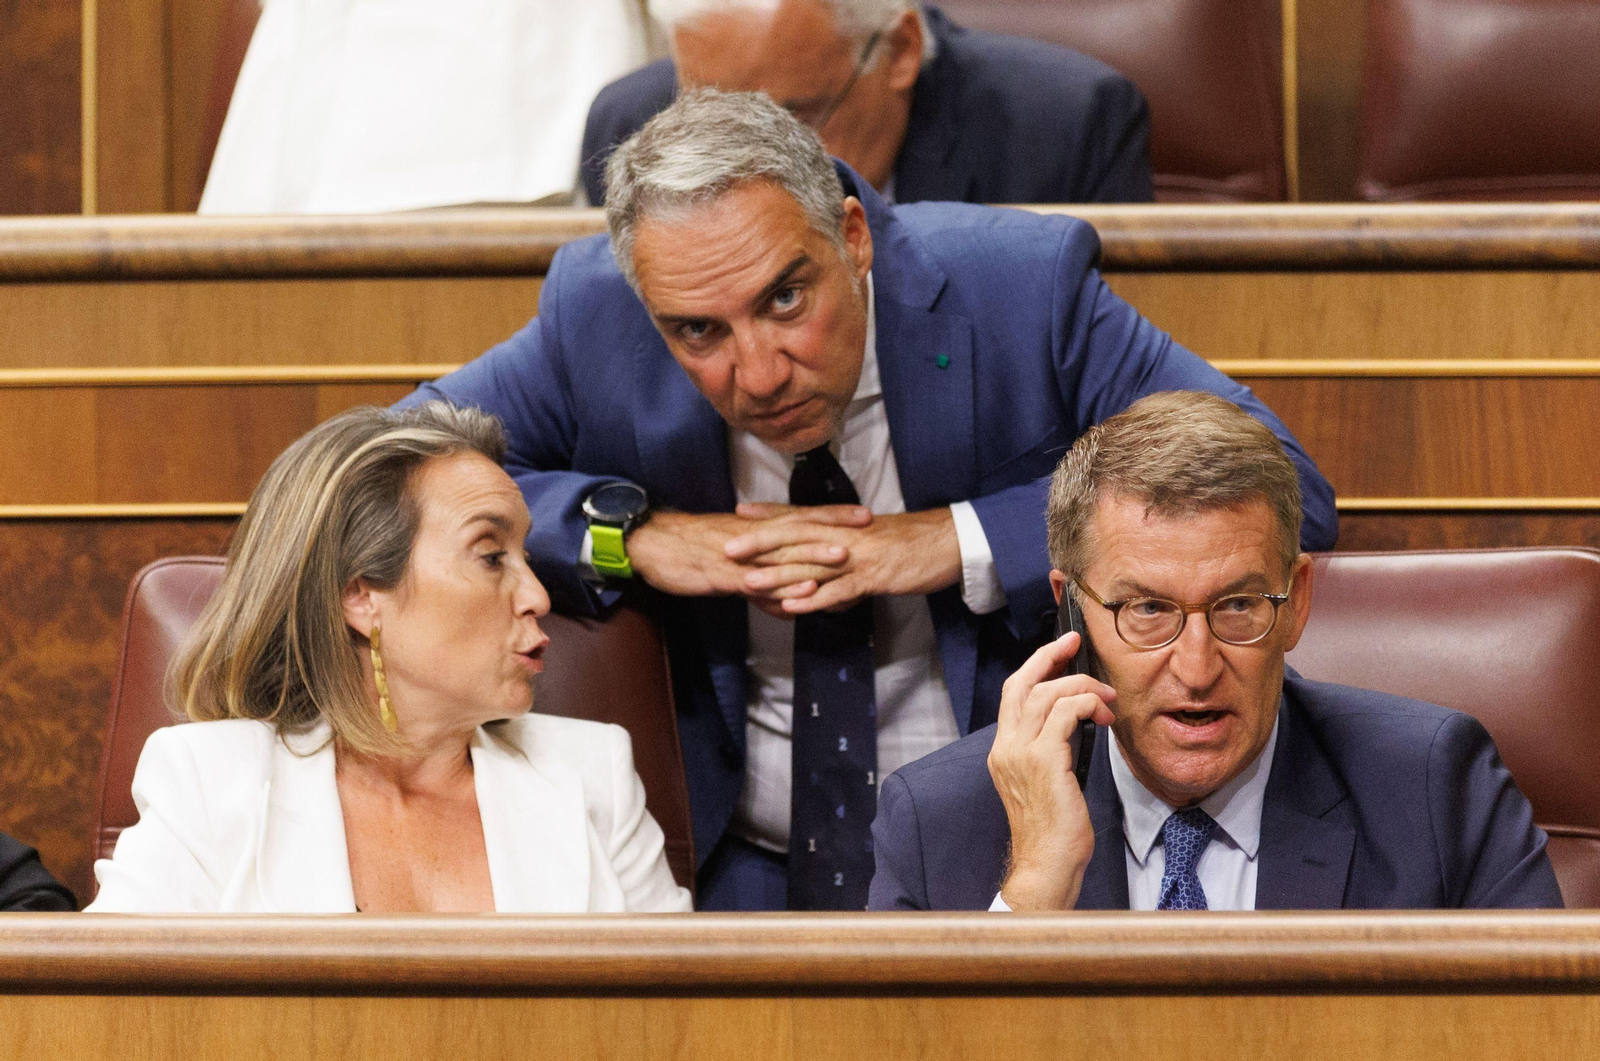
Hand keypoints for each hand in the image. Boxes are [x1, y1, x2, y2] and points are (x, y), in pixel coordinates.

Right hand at [626, 507, 869, 602]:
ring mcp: (740, 556)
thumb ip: (760, 576)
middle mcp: (752, 537)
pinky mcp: (725, 574)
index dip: (832, 515)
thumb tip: (786, 594)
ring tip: (845, 557)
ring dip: (813, 554)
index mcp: (755, 528)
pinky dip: (782, 584)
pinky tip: (802, 589)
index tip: (863, 513)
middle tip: (868, 523)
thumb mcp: (730, 561)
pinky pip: (758, 580)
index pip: (801, 517)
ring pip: (782, 553)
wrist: (651, 545)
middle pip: (799, 528)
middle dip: (834, 525)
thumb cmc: (688, 550)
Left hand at [725, 504, 961, 613]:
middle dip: (761, 543)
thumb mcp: (876, 538)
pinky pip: (839, 590)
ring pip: (811, 565)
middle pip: (797, 537)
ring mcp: (858, 557)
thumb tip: (830, 555)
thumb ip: (849, 544)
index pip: (802, 515)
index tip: (740, 511)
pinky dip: (815, 599)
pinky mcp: (873, 578)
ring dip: (779, 575)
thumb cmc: (914, 542)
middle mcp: (846, 536)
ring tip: (749, 582)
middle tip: (728, 548)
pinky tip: (793, 608)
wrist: (949, 543)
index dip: (770, 514)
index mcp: (845, 525)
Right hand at [987, 633, 1116, 911]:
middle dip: (1050, 656)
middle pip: (1022, 683)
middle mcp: (1005, 748)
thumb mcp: (1045, 781)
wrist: (1048, 864)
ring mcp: (1021, 753)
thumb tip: (1076, 716)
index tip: (1061, 648)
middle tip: (1075, 643)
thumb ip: (1050, 748)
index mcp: (1003, 751)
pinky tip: (1105, 716)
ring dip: (1082, 687)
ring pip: (1048, 694)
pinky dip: (1088, 705)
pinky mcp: (1044, 761)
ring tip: (1107, 700)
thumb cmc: (1054, 831)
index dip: (1036, 665)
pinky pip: (1067, 713)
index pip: (1013, 694)